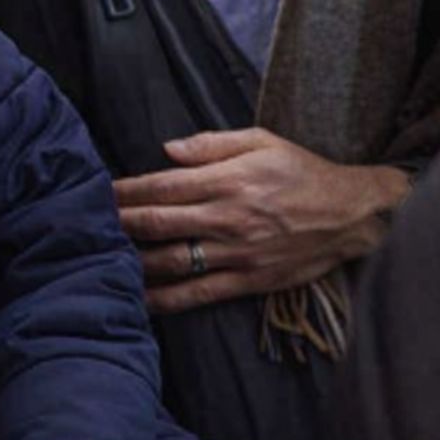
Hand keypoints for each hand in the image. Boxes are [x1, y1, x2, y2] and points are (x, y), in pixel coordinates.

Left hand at [114, 129, 410, 312]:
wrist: (353, 215)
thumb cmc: (304, 172)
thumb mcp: (263, 140)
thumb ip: (213, 143)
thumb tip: (168, 150)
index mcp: (229, 180)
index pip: (162, 185)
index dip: (126, 189)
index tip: (100, 191)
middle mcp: (227, 218)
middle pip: (158, 223)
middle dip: (118, 223)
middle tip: (86, 224)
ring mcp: (236, 253)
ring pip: (171, 260)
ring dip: (133, 260)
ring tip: (101, 258)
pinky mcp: (248, 281)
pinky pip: (198, 293)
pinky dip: (165, 299)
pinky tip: (139, 298)